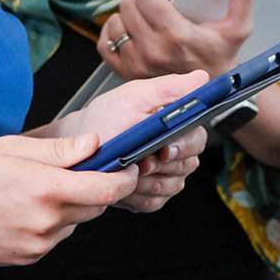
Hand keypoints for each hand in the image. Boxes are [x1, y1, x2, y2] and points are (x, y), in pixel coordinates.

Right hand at [0, 133, 138, 267]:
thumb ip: (58, 150)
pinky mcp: (30, 257)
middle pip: (97, 207)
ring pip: (76, 222)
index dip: (125, 177)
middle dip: (98, 188)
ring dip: (72, 205)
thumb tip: (95, 144)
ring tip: (39, 188)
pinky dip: (53, 221)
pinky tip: (25, 207)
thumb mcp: (11, 149)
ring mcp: (39, 244)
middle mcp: (48, 221)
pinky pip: (56, 236)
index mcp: (46, 189)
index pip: (107, 189)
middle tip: (80, 169)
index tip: (128, 166)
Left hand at [69, 70, 208, 213]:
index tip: (164, 148)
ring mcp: (166, 177)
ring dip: (147, 179)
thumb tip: (201, 78)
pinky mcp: (151, 198)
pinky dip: (136, 194)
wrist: (79, 144)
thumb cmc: (106, 117)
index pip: (197, 139)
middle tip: (140, 160)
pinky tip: (123, 181)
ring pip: (171, 186)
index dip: (183, 146)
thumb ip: (168, 88)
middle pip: (187, 165)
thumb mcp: (134, 96)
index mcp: (177, 126)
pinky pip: (153, 202)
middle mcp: (177, 153)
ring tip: (127, 168)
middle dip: (162, 164)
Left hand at [98, 0, 257, 79]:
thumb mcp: (237, 28)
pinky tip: (126, 32)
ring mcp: (136, 64)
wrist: (210, 94)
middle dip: (140, 2)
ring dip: (126, 18)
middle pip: (128, 6)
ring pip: (115, 23)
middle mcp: (153, 51)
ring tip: (142, 21)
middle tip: (153, 9)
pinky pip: (104, 45)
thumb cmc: (221, 58)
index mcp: (177, 36)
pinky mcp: (125, 73)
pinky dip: (112, 35)